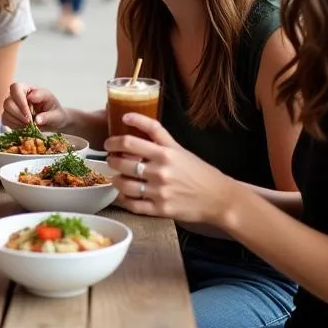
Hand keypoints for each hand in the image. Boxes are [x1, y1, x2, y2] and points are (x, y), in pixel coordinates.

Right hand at [2, 83, 68, 131]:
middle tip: (30, 122)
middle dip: (19, 115)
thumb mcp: (56, 113)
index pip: (16, 88)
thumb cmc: (54, 112)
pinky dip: (15, 126)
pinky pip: (6, 121)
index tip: (29, 114)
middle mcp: (17, 97)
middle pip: (8, 102)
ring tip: (29, 126)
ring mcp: (12, 107)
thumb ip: (48, 115)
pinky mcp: (10, 117)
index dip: (20, 101)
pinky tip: (25, 128)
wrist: (53, 122)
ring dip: (17, 121)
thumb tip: (37, 119)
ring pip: (6, 113)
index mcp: (28, 89)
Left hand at [105, 112, 234, 223]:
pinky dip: (124, 199)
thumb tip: (129, 117)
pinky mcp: (160, 210)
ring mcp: (159, 192)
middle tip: (111, 160)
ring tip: (117, 177)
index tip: (108, 143)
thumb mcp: (179, 148)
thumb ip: (156, 134)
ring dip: (115, 179)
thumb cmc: (198, 171)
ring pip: (123, 185)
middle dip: (111, 160)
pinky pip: (133, 205)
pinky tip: (124, 194)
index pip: (129, 142)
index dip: (113, 142)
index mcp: (165, 153)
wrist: (219, 198)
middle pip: (122, 163)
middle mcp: (160, 172)